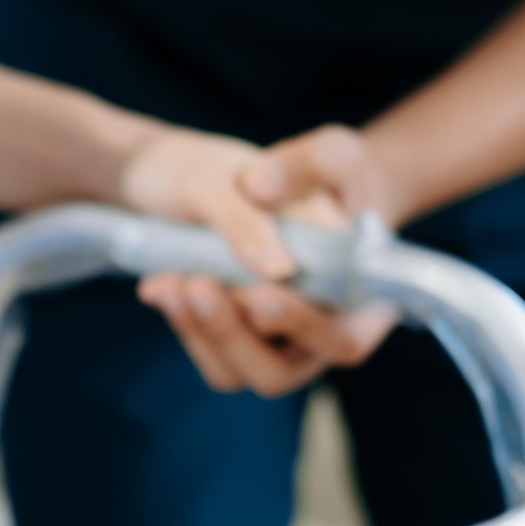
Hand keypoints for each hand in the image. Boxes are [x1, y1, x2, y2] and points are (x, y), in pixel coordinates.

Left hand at [136, 124, 403, 396]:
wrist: (275, 189)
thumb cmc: (324, 177)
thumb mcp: (330, 153)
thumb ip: (303, 167)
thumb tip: (264, 191)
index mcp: (364, 302)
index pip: (344, 338)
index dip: (305, 327)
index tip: (262, 295)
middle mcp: (321, 335)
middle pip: (280, 371)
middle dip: (234, 334)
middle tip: (199, 284)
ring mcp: (277, 344)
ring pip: (237, 371)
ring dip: (201, 329)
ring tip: (171, 279)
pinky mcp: (238, 338)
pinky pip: (209, 353)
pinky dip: (183, 321)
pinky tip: (160, 283)